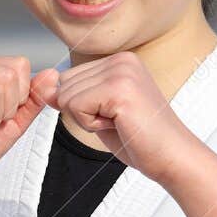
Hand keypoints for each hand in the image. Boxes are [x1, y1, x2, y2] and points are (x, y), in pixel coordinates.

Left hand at [56, 52, 203, 184]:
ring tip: (119, 122)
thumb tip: (44, 88)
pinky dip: (90, 125)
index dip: (82, 106)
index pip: (68, 78)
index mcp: (119, 60)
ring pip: (66, 97)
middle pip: (64, 85)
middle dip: (82, 112)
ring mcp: (121, 71)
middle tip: (116, 121)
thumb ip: (72, 97)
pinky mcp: (119, 89)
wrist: (172, 157)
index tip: (113, 115)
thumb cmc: (139, 138)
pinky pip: (75, 107)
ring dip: (86, 120)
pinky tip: (118, 125)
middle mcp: (121, 59)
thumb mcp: (98, 113)